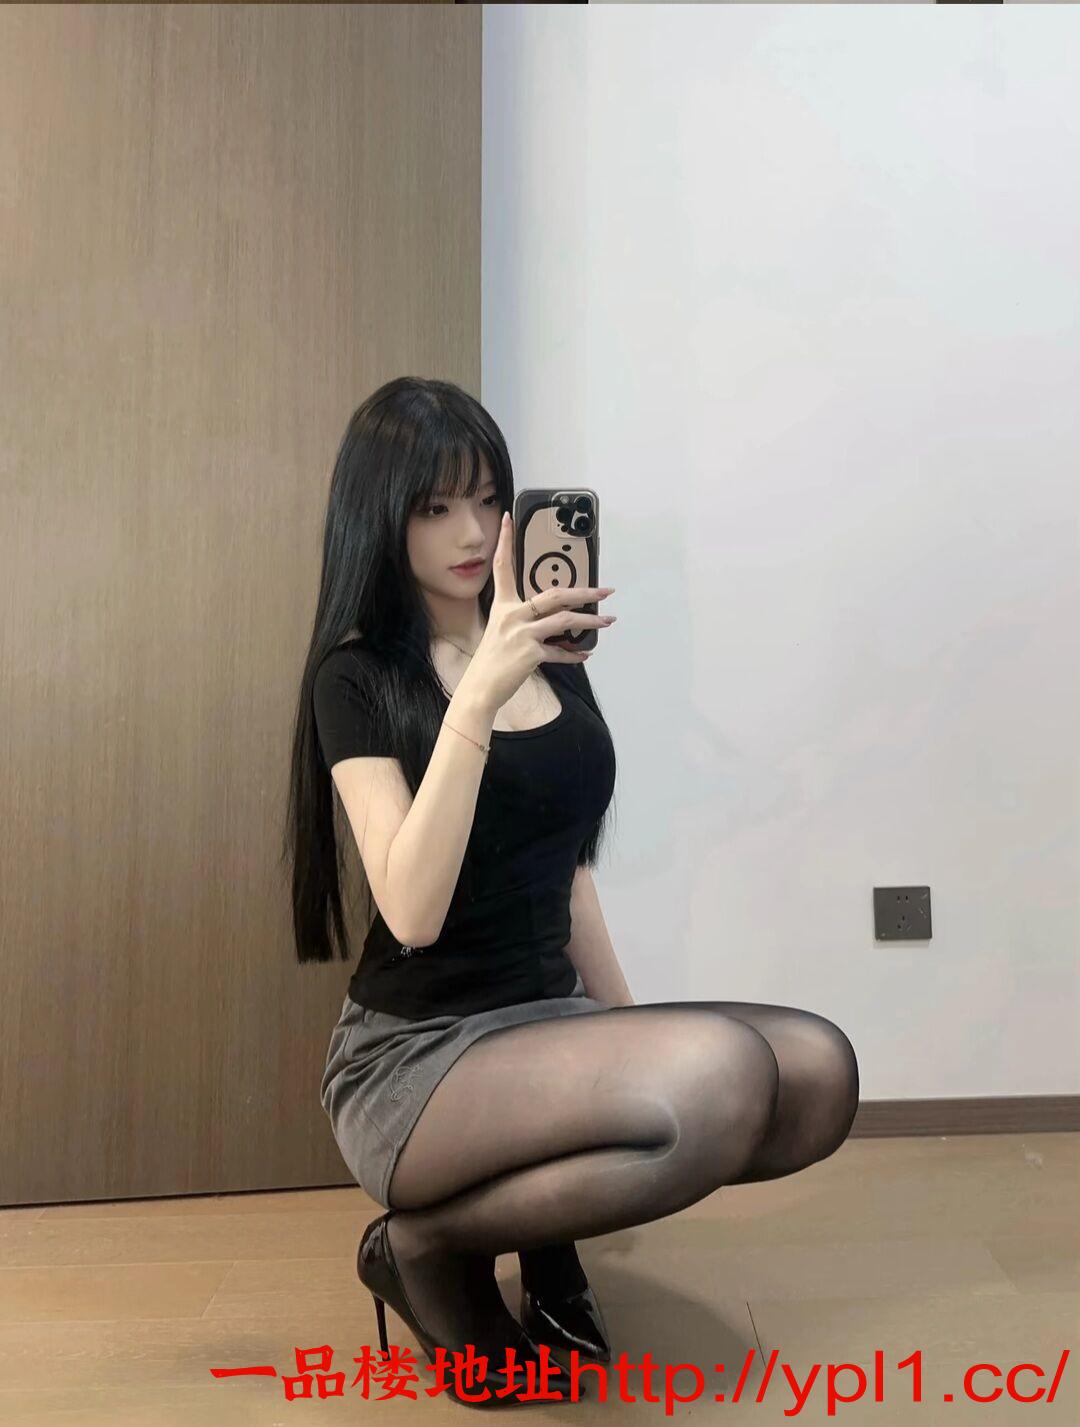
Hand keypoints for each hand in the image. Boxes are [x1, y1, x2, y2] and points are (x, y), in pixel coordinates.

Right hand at [465, 512, 614, 710]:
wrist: (480, 689)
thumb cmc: (491, 662)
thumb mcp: (502, 633)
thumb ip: (525, 623)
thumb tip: (556, 624)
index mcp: (503, 606)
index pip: (503, 567)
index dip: (504, 541)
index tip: (508, 518)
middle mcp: (512, 615)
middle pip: (554, 594)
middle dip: (584, 592)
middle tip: (605, 591)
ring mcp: (522, 634)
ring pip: (564, 620)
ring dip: (590, 622)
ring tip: (607, 621)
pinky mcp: (530, 654)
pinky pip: (560, 652)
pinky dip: (575, 655)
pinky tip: (586, 654)